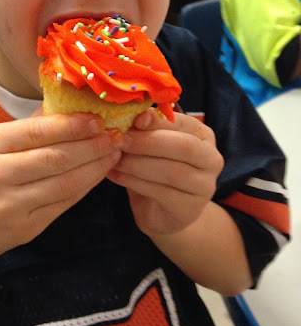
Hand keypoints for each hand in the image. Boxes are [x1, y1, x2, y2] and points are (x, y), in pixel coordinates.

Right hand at [0, 113, 122, 262]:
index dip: (72, 125)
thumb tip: (74, 103)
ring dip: (95, 166)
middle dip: (91, 145)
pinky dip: (86, 186)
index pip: (37, 131)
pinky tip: (99, 173)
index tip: (98, 120)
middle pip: (55, 157)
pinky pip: (64, 203)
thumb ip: (32, 127)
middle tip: (115, 136)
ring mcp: (8, 205)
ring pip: (64, 182)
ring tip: (114, 153)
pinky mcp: (25, 228)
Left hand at [107, 109, 223, 235]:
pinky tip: (115, 176)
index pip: (183, 123)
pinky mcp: (190, 209)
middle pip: (184, 146)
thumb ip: (147, 130)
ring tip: (114, 159)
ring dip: (138, 163)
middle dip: (148, 142)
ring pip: (172, 171)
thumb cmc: (155, 169)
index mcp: (202, 135)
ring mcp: (204, 186)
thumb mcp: (151, 145)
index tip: (133, 120)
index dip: (157, 121)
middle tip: (120, 140)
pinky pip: (162, 192)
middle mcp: (211, 159)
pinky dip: (134, 182)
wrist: (161, 212)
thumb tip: (139, 114)